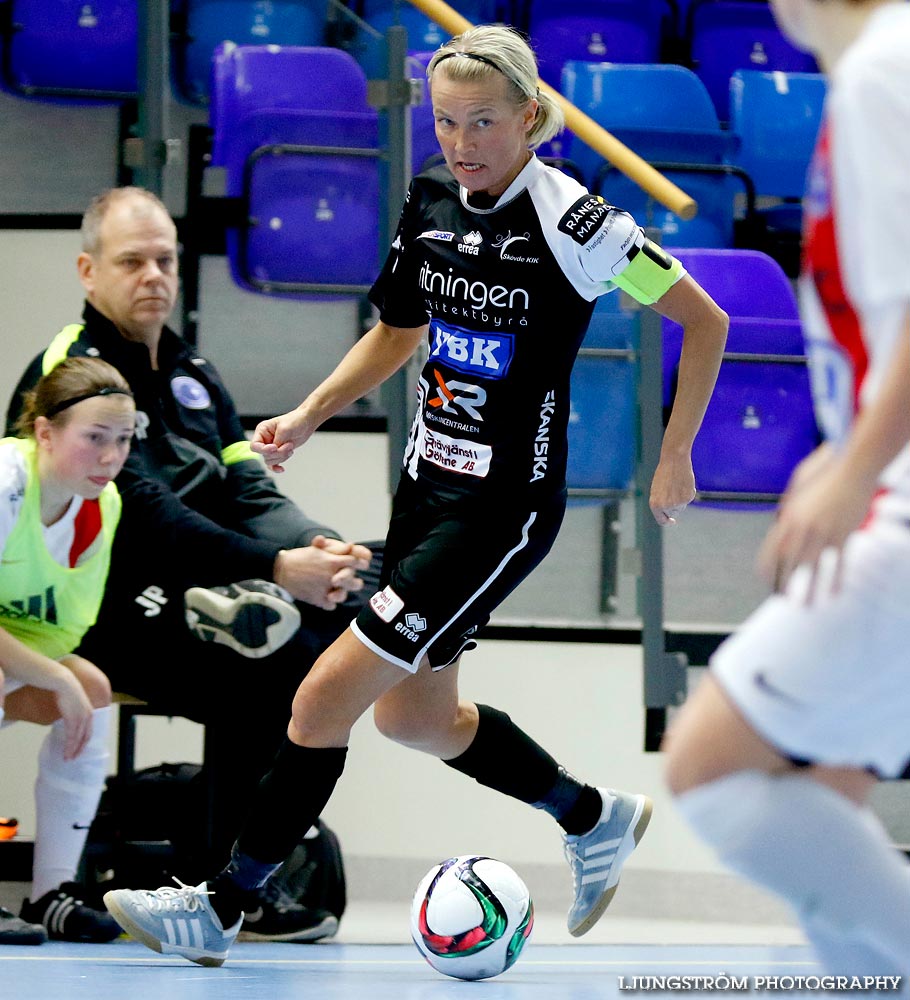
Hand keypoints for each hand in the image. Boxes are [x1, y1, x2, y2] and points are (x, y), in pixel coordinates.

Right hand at [52, 672, 93, 759]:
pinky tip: (65, 751)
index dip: (84, 743)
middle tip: (73, 759)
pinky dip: (69, 745)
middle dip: (79, 750)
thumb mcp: (74, 705)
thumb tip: (69, 722)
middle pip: (85, 738)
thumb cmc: (67, 693)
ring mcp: (81, 718)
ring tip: (67, 759)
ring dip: (73, 750)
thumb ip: (74, 714)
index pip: (89, 732)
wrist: (65, 683)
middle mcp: (88, 717)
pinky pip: (72, 735)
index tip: (79, 751)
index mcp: (89, 714)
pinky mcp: (73, 718)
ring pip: (78, 739)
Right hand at [251, 407, 316, 472]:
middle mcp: (264, 439)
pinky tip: (281, 469)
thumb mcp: (285, 429)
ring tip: (291, 447)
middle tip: (289, 444)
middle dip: (278, 453)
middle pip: (264, 455)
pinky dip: (276, 467)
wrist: (306, 423)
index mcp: (262, 430)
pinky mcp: (278, 452)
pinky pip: (273, 464)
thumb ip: (277, 441)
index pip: (254, 446)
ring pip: (270, 460)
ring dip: (282, 457)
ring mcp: (271, 447)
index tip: (275, 447)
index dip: (264, 450)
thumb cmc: (295, 421)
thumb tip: (274, 451)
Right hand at [275, 536, 372, 609]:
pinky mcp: (318, 600)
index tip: (358, 565)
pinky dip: (328, 603)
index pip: (355, 562)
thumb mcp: (317, 549)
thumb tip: (350, 545)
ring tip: (335, 590)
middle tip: (348, 580)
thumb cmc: (300, 557)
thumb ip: (335, 549)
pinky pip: (331, 605)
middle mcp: (332, 576)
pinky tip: (324, 597)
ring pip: (343, 596)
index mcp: (333, 562)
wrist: (281, 570)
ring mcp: (326, 589)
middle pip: (355, 583)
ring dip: (340, 593)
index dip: (358, 563)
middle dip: (353, 582)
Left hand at [649, 452, 696, 525]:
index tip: (672, 521)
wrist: (674, 461)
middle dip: (674, 505)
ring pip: (681, 506)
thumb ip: (661, 502)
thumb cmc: (664, 473)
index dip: (667, 521)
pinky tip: (684, 482)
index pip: (661, 520)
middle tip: (673, 490)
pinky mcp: (687, 498)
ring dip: (681, 499)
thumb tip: (668, 511)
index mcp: (655, 504)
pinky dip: (688, 492)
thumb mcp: (657, 490)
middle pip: (673, 513)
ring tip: (677, 484)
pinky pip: (689, 499)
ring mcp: (677, 503)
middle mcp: (665, 506)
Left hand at [757, 446, 875, 599]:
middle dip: (784, 583)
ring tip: (806, 606)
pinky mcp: (843, 535)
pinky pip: (838, 562)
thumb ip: (787, 507)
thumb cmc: (823, 473)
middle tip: (781, 598)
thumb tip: (780, 520)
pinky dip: (835, 579)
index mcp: (788, 518)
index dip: (767, 568)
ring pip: (813, 568)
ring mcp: (824, 533)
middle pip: (789, 563)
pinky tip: (833, 592)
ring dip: (809, 590)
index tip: (765, 580)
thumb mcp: (795, 487)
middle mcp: (804, 528)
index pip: (772, 550)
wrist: (852, 468)